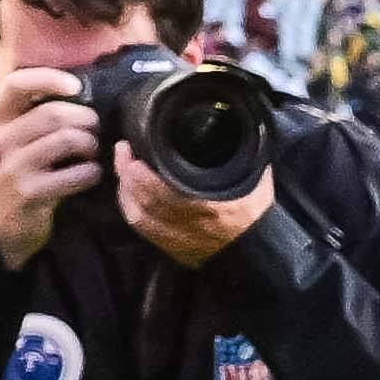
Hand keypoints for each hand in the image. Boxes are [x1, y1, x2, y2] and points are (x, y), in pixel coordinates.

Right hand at [0, 62, 102, 265]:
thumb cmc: (6, 178)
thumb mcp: (4, 143)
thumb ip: (27, 119)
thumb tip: (74, 96)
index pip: (16, 84)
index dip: (49, 78)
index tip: (76, 86)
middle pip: (53, 114)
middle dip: (85, 119)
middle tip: (96, 129)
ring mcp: (13, 169)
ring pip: (67, 140)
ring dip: (91, 145)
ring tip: (94, 152)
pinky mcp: (30, 194)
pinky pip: (75, 175)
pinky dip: (92, 173)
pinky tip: (91, 175)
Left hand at [127, 161, 274, 273]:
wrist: (256, 254)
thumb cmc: (255, 215)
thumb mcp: (256, 179)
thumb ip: (244, 154)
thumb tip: (242, 126)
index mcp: (207, 206)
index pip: (161, 189)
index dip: (139, 171)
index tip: (132, 148)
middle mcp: (187, 224)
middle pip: (143, 198)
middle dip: (126, 173)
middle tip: (123, 151)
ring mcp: (176, 237)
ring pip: (137, 213)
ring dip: (125, 190)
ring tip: (123, 169)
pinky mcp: (170, 246)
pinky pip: (141, 227)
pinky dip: (129, 208)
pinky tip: (128, 194)